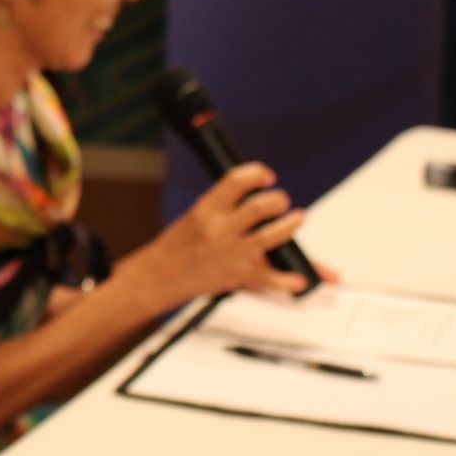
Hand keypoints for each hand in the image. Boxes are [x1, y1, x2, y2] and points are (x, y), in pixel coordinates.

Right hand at [128, 163, 309, 309]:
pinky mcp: (236, 276)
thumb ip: (224, 211)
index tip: (267, 177)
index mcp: (206, 209)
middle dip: (279, 200)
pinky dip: (288, 281)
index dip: (258, 173)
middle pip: (262, 206)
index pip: (237, 180)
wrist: (157, 277)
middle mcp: (219, 228)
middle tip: (281, 203)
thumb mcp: (195, 218)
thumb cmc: (175, 247)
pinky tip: (298, 281)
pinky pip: (270, 278)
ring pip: (273, 235)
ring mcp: (230, 252)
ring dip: (291, 225)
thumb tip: (256, 204)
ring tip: (297, 219)